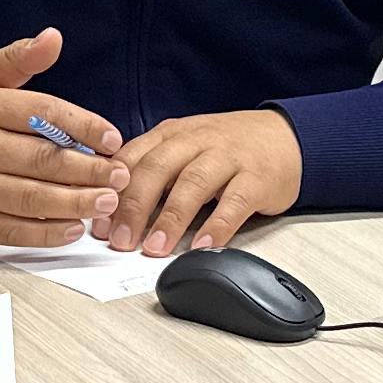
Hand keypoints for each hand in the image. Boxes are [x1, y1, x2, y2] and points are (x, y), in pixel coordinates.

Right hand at [0, 29, 129, 247]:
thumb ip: (17, 59)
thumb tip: (54, 37)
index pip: (41, 113)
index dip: (81, 126)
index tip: (112, 138)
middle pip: (41, 160)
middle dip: (88, 171)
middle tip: (121, 176)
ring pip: (30, 198)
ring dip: (75, 203)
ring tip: (107, 203)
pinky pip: (11, 229)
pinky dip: (45, 233)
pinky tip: (73, 228)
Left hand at [101, 107, 300, 255]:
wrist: (285, 136)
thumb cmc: (227, 147)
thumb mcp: (184, 147)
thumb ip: (152, 169)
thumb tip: (111, 208)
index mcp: (172, 134)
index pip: (132, 158)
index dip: (110, 192)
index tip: (96, 223)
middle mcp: (196, 140)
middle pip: (157, 169)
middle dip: (133, 207)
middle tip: (120, 241)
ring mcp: (228, 157)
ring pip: (192, 183)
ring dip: (170, 218)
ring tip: (155, 248)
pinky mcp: (257, 177)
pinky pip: (235, 202)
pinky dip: (217, 226)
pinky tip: (202, 245)